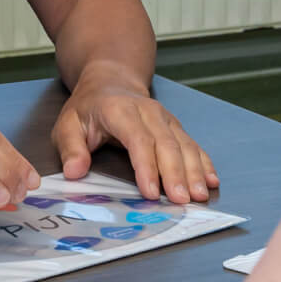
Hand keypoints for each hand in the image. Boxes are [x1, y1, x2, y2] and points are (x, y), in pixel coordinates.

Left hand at [52, 68, 219, 203]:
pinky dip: (204, 162)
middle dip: (175, 174)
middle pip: (166, 144)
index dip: (146, 166)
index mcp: (119, 111)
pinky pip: (192, 144)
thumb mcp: (68, 123)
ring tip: (199, 195)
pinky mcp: (175, 126)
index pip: (137, 139)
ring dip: (194, 170)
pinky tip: (211, 180)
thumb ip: (71, 148)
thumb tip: (75, 172)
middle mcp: (148, 112)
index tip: (150, 192)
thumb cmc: (89, 107)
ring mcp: (165, 118)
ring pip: (184, 144)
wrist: (110, 80)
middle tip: (181, 201)